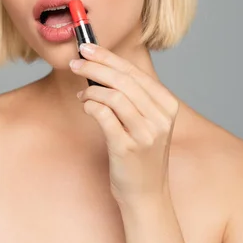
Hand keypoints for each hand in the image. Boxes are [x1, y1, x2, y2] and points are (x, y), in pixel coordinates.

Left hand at [69, 43, 178, 209]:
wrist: (146, 194)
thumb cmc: (140, 154)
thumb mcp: (146, 121)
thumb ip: (131, 96)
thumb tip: (101, 67)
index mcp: (167, 105)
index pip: (134, 72)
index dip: (108, 57)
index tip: (87, 48)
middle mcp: (160, 118)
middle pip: (123, 80)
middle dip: (95, 66)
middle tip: (75, 62)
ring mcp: (145, 134)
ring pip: (113, 95)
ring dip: (90, 89)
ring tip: (82, 94)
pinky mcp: (127, 148)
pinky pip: (104, 115)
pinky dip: (90, 105)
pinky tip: (86, 106)